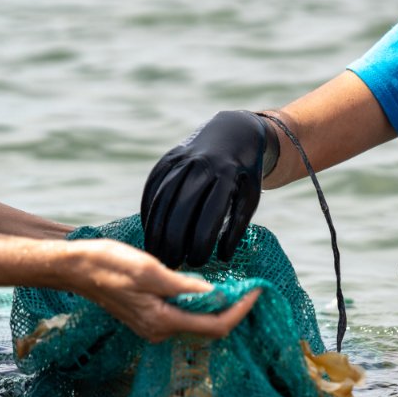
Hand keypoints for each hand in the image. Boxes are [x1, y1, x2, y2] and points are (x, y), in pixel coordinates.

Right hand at [64, 238, 259, 341]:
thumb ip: (184, 287)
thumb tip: (216, 296)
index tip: (257, 291)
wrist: (76, 269)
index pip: (215, 326)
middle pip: (209, 329)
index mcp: (162, 321)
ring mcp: (153, 328)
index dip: (240, 310)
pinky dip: (201, 306)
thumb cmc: (108, 264)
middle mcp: (159, 331)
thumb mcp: (150, 270)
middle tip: (252, 287)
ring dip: (218, 308)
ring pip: (197, 324)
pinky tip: (208, 290)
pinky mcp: (149, 319)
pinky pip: (184, 318)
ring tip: (237, 287)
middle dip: (234, 310)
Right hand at [141, 110, 277, 266]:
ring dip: (156, 228)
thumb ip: (237, 227)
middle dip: (175, 239)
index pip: (210, 215)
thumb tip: (222, 258)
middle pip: (181, 207)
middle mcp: (203, 165)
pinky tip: (149, 229)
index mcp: (227, 176)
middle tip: (172, 263)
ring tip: (155, 252)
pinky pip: (153, 185)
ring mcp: (183, 159)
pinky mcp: (168, 158)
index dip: (201, 242)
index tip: (197, 263)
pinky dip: (149, 209)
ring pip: (163, 197)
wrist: (233, 133)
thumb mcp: (249, 198)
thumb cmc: (243, 176)